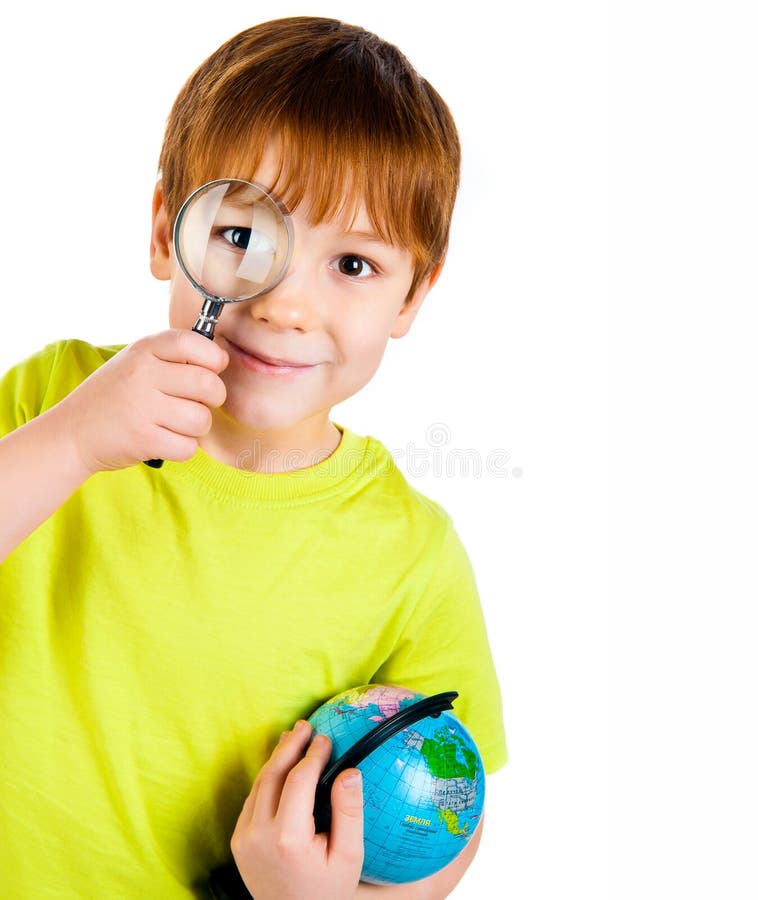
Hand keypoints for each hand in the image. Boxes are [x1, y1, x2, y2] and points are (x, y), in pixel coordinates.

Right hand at [58, 329, 227, 473]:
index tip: (212, 369)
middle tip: (198, 402)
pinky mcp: (142, 439)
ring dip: (197, 427)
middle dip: (214, 398)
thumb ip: (173, 357)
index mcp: (144, 350)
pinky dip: (183, 448)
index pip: (193, 343)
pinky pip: (188, 446)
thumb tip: (222, 359)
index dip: (213, 358)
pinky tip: (166, 440)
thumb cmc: (117, 396)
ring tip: (177, 424)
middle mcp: (142, 374)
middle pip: (207, 384)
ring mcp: (141, 407)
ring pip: (201, 419)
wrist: (73, 432)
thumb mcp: (137, 362)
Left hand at [231, 720, 363, 899]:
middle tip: (305, 725)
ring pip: (259, 784)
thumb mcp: (349, 857)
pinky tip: (280, 766)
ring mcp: (244, 838)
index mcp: (287, 838)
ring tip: (293, 738)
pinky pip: (252, 800)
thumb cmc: (327, 891)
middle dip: (290, 746)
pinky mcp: (238, 842)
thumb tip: (349, 772)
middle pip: (273, 775)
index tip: (326, 738)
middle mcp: (259, 835)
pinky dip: (267, 778)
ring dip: (276, 758)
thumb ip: (349, 813)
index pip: (298, 780)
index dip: (312, 754)